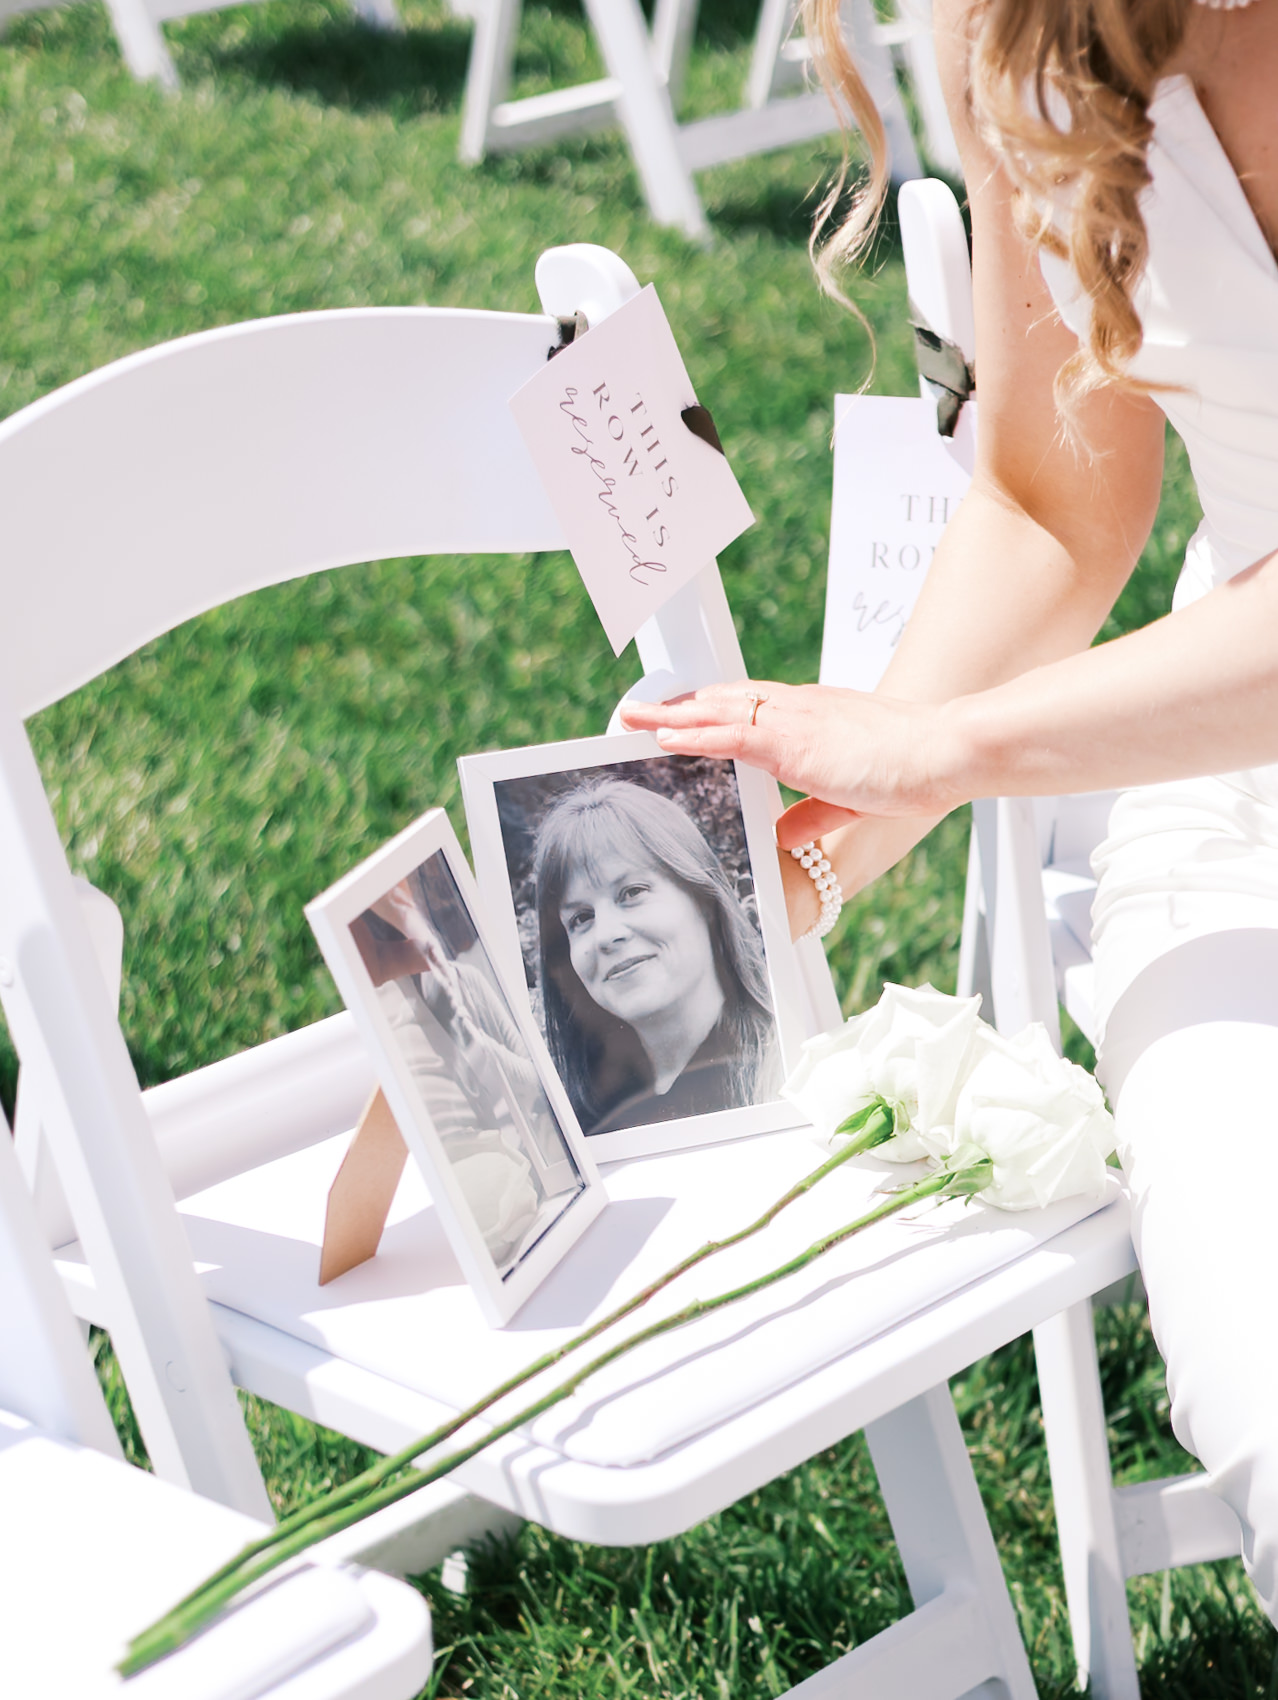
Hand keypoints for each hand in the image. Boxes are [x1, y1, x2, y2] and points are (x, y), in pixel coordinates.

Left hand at [619, 680, 966, 845]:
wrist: (944, 751)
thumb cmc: (913, 768)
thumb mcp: (851, 796)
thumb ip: (813, 814)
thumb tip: (783, 837)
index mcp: (813, 716)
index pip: (749, 705)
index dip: (710, 708)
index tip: (679, 711)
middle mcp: (797, 709)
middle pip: (722, 700)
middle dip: (678, 705)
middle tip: (638, 710)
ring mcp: (793, 722)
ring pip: (716, 710)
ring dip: (669, 715)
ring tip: (631, 718)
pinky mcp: (794, 743)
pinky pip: (730, 735)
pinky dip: (693, 735)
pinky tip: (663, 738)